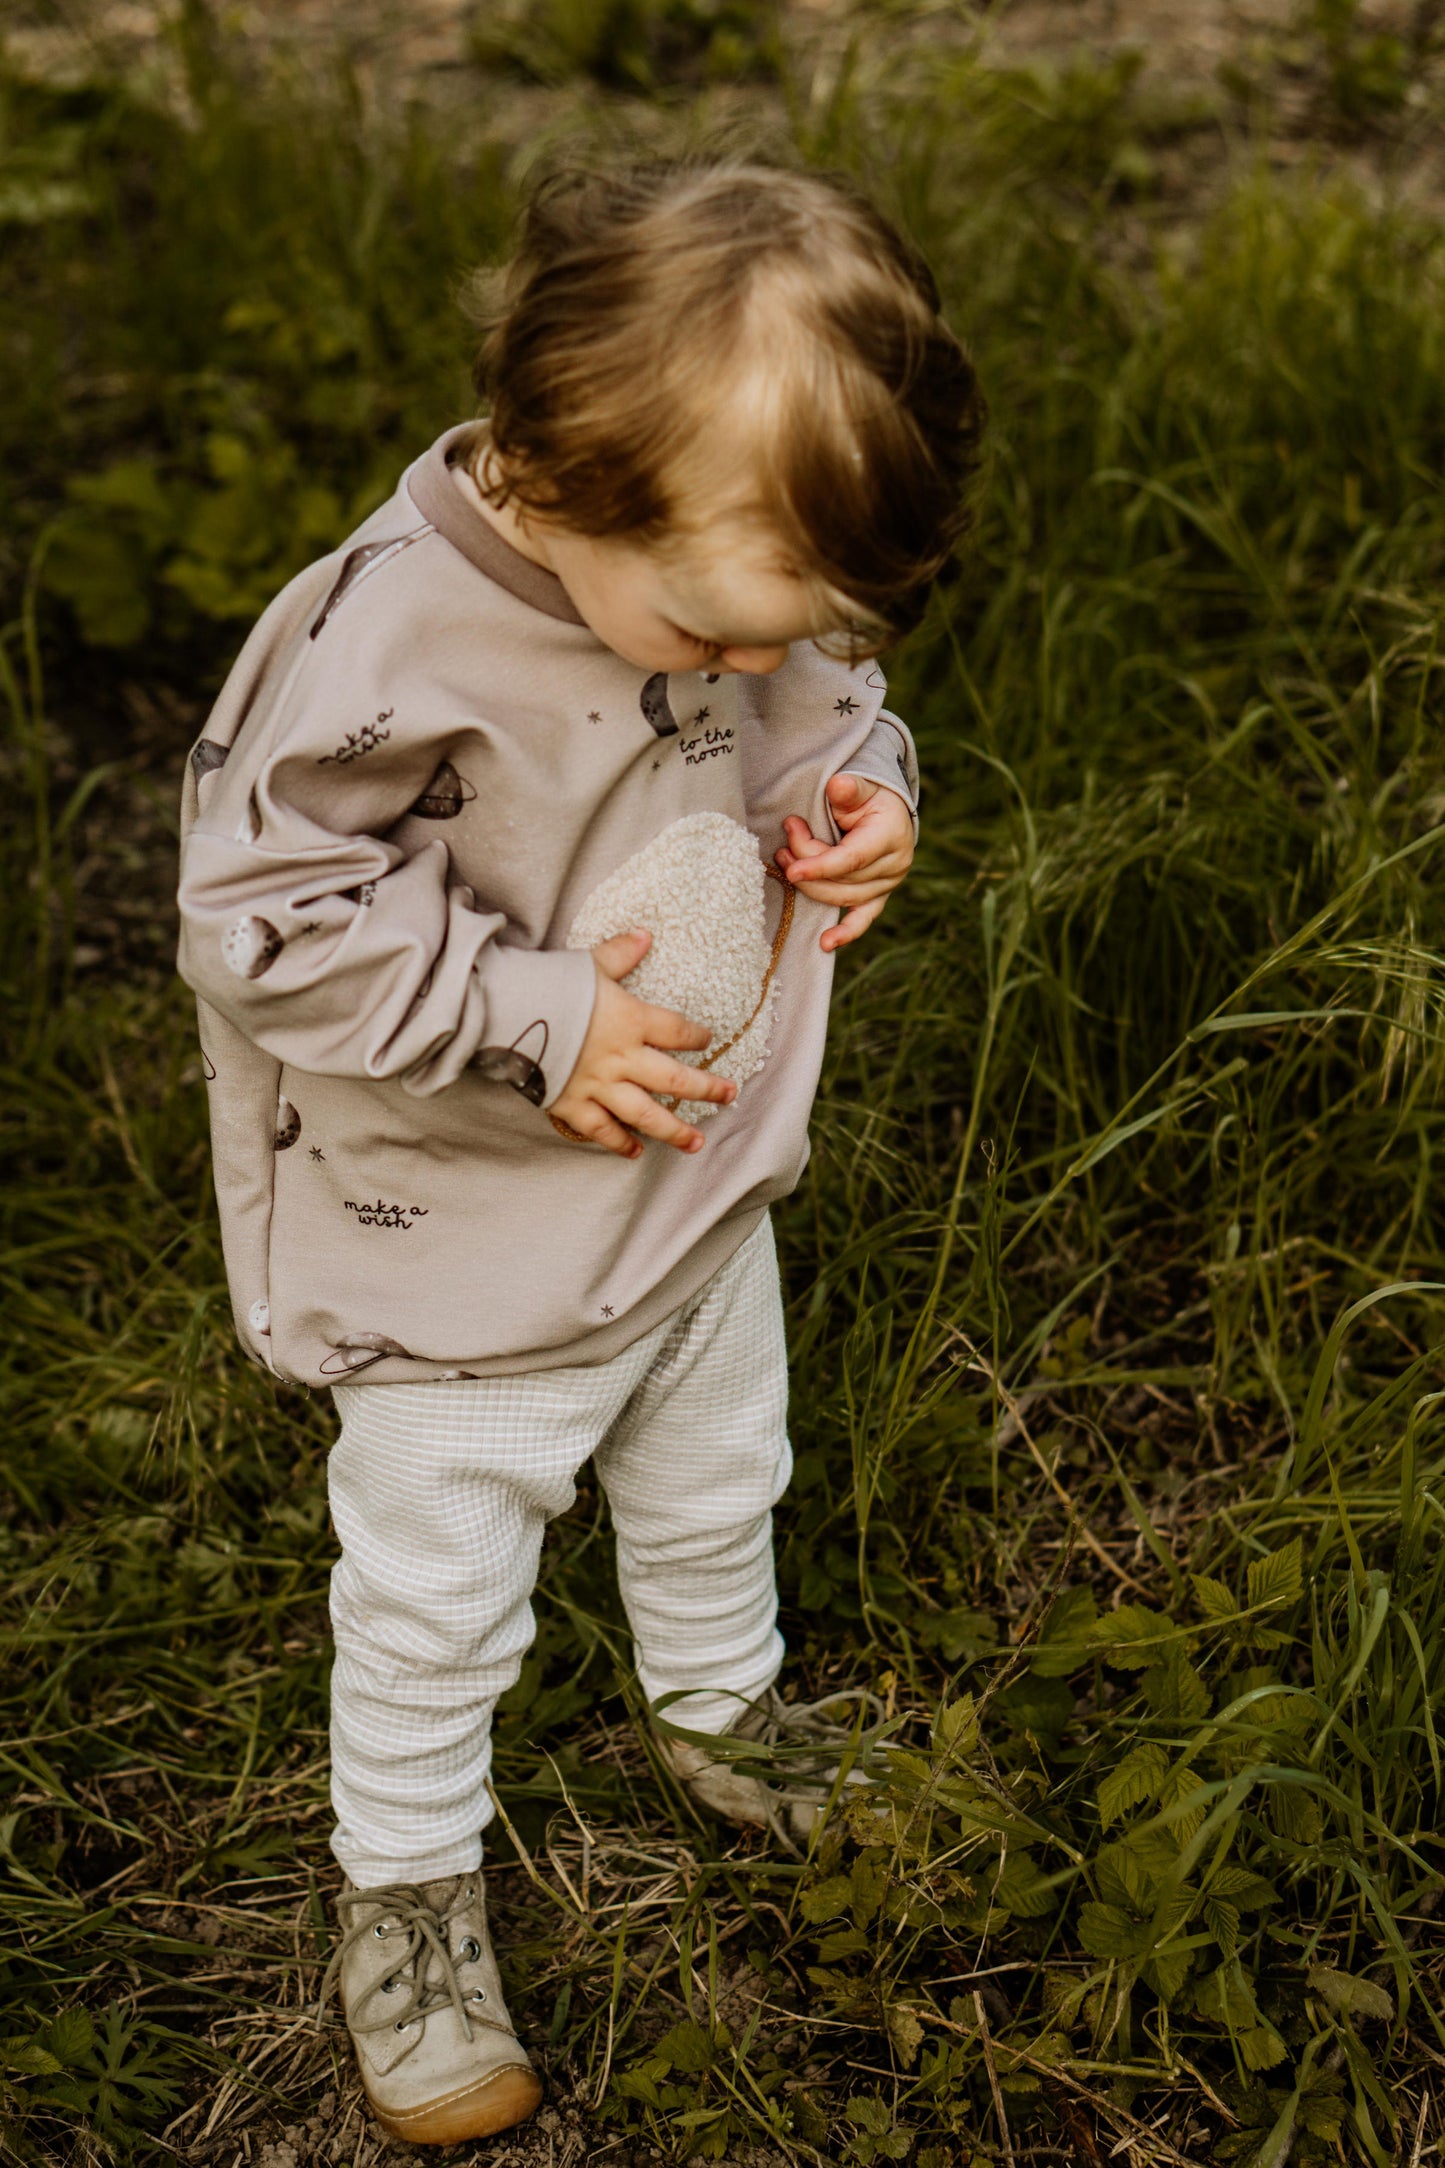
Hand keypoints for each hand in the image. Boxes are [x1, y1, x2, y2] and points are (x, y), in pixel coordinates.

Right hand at [551, 928, 735, 1158]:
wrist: (509, 1012)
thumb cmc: (550, 984)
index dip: (697, 1037)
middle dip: (706, 1089)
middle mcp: (623, 1057)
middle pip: (675, 1080)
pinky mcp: (572, 1104)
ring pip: (646, 1114)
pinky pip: (602, 1130)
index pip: (677, 1032)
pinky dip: (619, 1143)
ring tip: (696, 1142)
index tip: (708, 1041)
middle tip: (729, 1096)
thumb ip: (620, 953)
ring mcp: (599, 1085)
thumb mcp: (590, 963)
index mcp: (632, 1020)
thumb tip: (645, 935)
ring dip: (674, 1130)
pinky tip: (635, 1152)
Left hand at [775, 776, 914, 951]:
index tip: (791, 870)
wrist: (888, 812)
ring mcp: (886, 885)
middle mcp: (893, 866)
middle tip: (783, 845)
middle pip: (841, 878)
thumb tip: (838, 786)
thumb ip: (849, 789)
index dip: (819, 865)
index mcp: (890, 836)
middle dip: (806, 863)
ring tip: (785, 860)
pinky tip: (825, 943)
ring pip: (841, 897)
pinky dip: (845, 933)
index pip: (851, 859)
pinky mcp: (878, 897)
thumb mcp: (860, 786)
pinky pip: (862, 919)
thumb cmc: (869, 797)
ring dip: (809, 885)